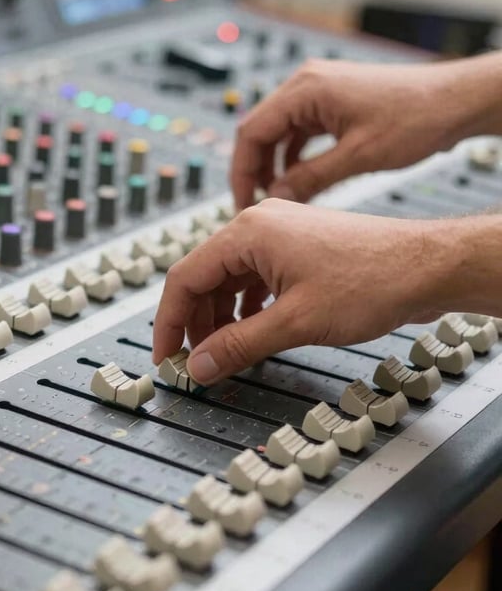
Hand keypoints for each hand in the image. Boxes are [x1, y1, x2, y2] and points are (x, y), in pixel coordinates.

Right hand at [152, 199, 449, 384]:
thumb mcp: (295, 322)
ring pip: (229, 279)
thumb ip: (239, 345)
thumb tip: (200, 365)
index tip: (165, 355)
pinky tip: (251, 331)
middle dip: (196, 322)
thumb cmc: (371, 280)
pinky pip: (254, 278)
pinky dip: (246, 307)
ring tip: (223, 353)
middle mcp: (257, 225)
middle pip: (204, 277)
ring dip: (221, 317)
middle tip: (197, 362)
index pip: (184, 277)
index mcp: (248, 232)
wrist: (426, 266)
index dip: (168, 321)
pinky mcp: (296, 247)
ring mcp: (278, 234)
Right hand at [230, 56, 496, 208]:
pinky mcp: (332, 101)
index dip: (242, 171)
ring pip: (278, 131)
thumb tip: (276, 197)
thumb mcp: (358, 157)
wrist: (456, 100)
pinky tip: (299, 179)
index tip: (244, 201)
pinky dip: (293, 155)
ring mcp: (319, 90)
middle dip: (254, 168)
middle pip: (260, 130)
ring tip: (278, 196)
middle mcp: (307, 83)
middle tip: (256, 202)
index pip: (251, 132)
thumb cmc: (418, 116)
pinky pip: (299, 130)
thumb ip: (311, 178)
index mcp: (306, 89)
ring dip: (274, 163)